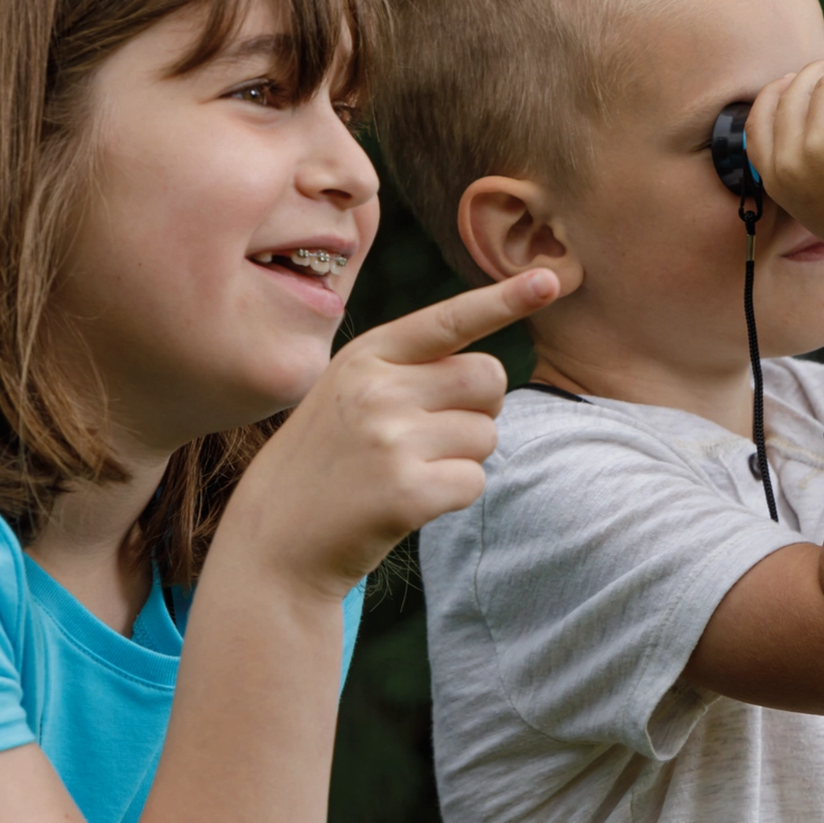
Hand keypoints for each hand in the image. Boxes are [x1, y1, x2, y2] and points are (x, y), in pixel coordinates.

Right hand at [224, 269, 559, 595]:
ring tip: (406, 470)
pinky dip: (453, 494)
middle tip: (435, 433)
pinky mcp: (408, 491)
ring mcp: (392, 440)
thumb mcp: (348, 393)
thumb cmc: (326, 461)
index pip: (450, 319)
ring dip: (463, 456)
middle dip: (481, 406)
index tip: (548, 281)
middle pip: (488, 378)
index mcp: (367, 356)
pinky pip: (474, 481)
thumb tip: (490, 374)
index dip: (504, 300)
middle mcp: (379, 389)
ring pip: (487, 434)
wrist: (275, 541)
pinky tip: (408, 501)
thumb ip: (407, 370)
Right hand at [743, 49, 823, 276]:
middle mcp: (788, 159)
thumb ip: (805, 180)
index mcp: (774, 176)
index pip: (758, 116)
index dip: (779, 88)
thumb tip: (808, 150)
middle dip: (820, 69)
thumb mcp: (817, 206)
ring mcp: (818, 146)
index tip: (806, 79)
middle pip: (796, 90)